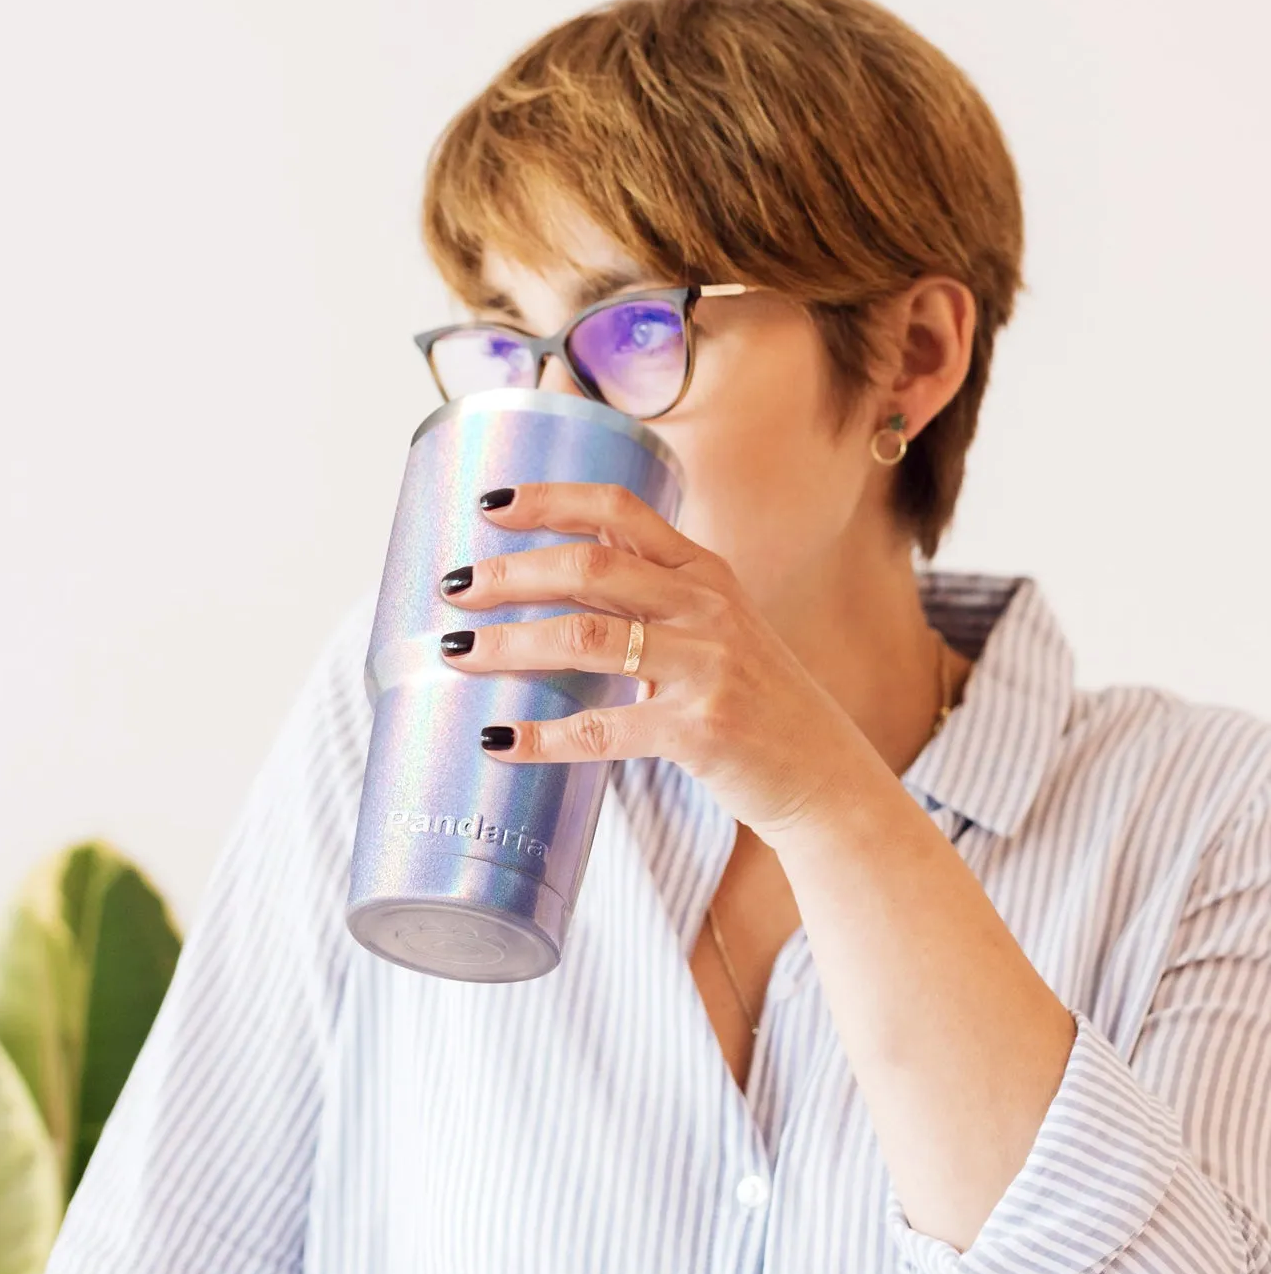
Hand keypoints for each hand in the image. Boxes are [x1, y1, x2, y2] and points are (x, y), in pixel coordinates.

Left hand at [436, 480, 874, 837]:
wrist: (820, 773)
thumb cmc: (751, 698)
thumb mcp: (713, 626)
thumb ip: (649, 595)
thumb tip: (549, 574)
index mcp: (703, 572)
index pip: (619, 511)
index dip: (550, 500)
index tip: (489, 504)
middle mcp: (706, 608)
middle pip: (588, 567)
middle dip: (509, 574)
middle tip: (453, 588)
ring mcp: (706, 667)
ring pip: (585, 639)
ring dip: (509, 644)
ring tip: (456, 653)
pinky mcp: (699, 731)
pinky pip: (601, 729)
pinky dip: (542, 736)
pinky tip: (499, 740)